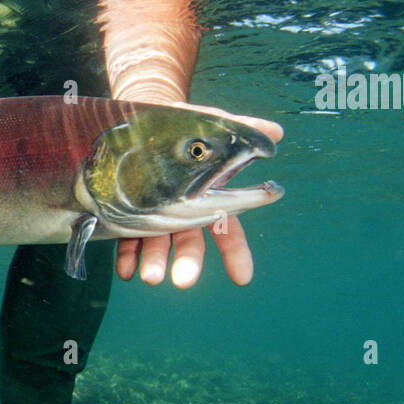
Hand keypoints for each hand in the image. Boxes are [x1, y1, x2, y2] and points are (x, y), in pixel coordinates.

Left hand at [115, 104, 283, 286]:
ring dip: (155, 262)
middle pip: (190, 242)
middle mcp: (184, 213)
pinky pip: (128, 240)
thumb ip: (244, 131)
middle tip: (183, 280)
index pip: (228, 232)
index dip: (236, 254)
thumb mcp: (213, 124)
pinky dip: (127, 257)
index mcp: (209, 199)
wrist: (144, 122)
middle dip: (188, 262)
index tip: (242, 278)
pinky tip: (125, 270)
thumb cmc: (185, 127)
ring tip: (149, 277)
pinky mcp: (129, 216)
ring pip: (159, 245)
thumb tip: (277, 133)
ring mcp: (156, 217)